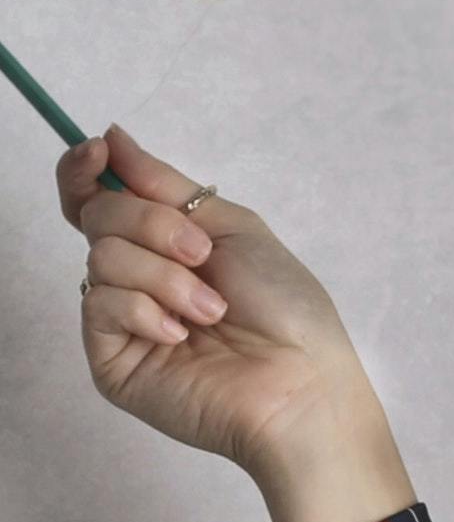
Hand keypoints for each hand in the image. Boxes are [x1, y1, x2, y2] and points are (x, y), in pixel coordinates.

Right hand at [58, 119, 410, 521]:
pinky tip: (182, 336)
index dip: (86, 170)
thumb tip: (113, 139)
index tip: (98, 150)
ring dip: (164, 275)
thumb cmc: (286, 309)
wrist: (301, 383)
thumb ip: (166, 186)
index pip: (99, 198)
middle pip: (97, 216)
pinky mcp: (110, 359)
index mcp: (165, 244)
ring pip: (100, 257)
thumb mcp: (233, 227)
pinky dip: (146, 309)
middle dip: (151, 224)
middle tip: (203, 256)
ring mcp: (122, 319)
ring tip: (211, 310)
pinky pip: (100, 304)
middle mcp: (137, 278)